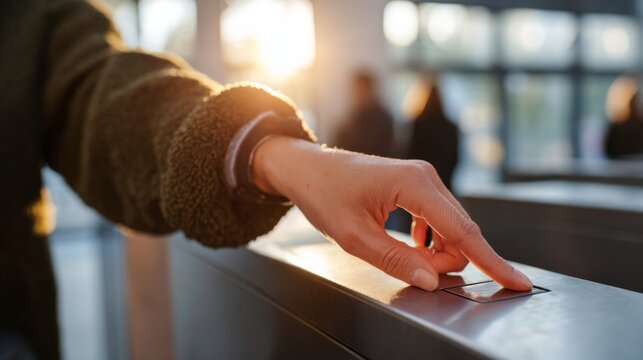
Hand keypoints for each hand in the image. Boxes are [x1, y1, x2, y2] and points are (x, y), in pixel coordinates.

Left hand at [252, 136, 532, 290]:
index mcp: (414, 184)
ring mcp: (422, 178)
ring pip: (450, 227)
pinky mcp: (416, 185)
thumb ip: (396, 260)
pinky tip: (410, 246)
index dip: (492, 262)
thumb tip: (432, 280)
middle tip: (415, 270)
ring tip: (403, 255)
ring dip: (437, 251)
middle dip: (448, 260)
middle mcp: (425, 177)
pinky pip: (438, 220)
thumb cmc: (324, 194)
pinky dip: (431, 240)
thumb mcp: (354, 237)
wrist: (307, 168)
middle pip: (460, 231)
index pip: (463, 232)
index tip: (518, 282)